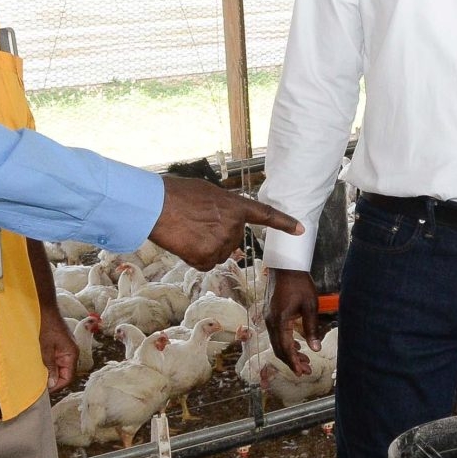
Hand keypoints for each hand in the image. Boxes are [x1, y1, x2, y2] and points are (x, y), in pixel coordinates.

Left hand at [40, 314, 77, 393]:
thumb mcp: (46, 348)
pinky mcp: (59, 346)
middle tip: (38, 385)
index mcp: (71, 354)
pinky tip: (38, 367)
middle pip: (64, 374)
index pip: (68, 377)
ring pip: (59, 368)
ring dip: (49, 372)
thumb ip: (50, 366)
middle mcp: (71, 353)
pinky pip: (56, 360)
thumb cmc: (46, 325)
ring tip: (37, 377)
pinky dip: (48, 365)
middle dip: (52, 380)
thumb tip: (52, 383)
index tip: (44, 390)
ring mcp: (66, 350)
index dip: (57, 386)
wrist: (45, 308)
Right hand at [149, 177, 302, 269]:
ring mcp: (221, 243)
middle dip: (217, 236)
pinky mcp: (207, 257)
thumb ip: (223, 207)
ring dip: (205, 247)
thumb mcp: (207, 193)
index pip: (266, 215)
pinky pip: (206, 264)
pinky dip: (196, 258)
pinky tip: (184, 243)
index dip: (284, 223)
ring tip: (187, 231)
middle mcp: (233, 226)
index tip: (300, 229)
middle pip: (233, 242)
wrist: (155, 205)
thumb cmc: (176, 194)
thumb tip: (225, 219)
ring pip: (219, 254)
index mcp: (235, 206)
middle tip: (195, 224)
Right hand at [268, 268, 319, 375]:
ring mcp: (268, 318)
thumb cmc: (300, 283)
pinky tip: (298, 346)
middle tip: (306, 371)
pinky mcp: (270, 314)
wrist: (285, 266)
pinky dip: (286, 343)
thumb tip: (315, 349)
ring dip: (289, 353)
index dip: (293, 362)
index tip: (301, 373)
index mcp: (280, 320)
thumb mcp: (310, 306)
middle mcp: (270, 321)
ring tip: (305, 360)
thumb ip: (311, 328)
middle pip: (279, 349)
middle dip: (292, 362)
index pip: (285, 348)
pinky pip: (276, 334)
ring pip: (277, 342)